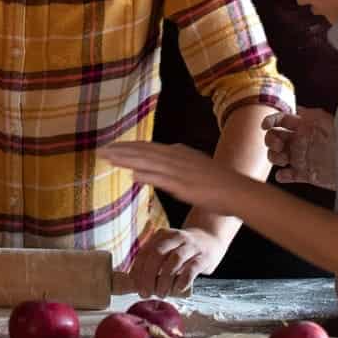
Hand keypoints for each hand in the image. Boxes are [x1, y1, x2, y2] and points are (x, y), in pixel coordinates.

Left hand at [101, 141, 242, 213]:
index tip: (111, 147)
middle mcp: (175, 158)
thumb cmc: (215, 182)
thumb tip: (148, 168)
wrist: (236, 190)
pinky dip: (147, 175)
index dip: (127, 147)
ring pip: (148, 163)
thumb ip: (171, 164)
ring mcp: (179, 171)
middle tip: (101, 151)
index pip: (146, 147)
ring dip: (127, 160)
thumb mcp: (191, 166)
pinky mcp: (184, 185)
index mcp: (177, 152)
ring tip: (109, 158)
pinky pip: (162, 179)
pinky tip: (133, 175)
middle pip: (143, 152)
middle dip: (121, 151)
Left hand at [127, 226, 224, 297]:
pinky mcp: (204, 256)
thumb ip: (153, 263)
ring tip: (161, 294)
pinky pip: (192, 267)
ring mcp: (190, 246)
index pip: (145, 251)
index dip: (138, 269)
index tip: (135, 286)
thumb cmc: (182, 251)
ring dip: (164, 279)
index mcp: (161, 236)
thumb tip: (134, 285)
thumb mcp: (167, 251)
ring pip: (174, 260)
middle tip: (145, 293)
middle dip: (148, 275)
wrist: (210, 240)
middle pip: (157, 254)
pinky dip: (183, 279)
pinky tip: (178, 289)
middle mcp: (175, 237)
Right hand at [262, 107, 335, 188]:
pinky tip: (284, 174)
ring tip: (283, 160)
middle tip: (279, 146)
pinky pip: (288, 175)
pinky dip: (282, 176)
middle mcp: (300, 141)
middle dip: (270, 141)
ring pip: (277, 156)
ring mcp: (301, 158)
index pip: (281, 120)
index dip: (270, 121)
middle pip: (274, 138)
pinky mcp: (306, 174)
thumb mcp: (329, 122)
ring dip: (274, 157)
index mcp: (304, 126)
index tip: (265, 126)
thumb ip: (312, 114)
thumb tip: (296, 108)